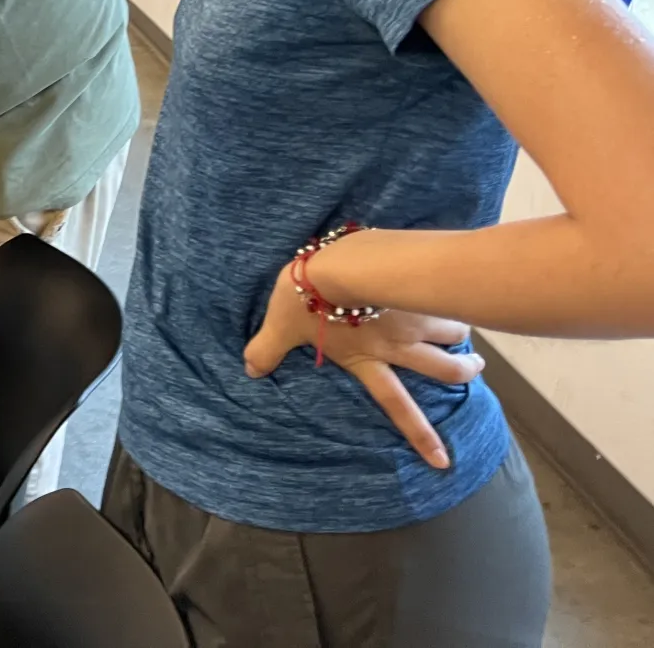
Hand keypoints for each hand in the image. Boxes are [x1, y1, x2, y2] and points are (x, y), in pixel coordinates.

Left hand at [244, 260, 484, 469]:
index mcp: (367, 360)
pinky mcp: (421, 288)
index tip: (443, 461)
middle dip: (463, 372)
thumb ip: (267, 349)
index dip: (420, 436)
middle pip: (441, 369)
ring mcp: (415, 317)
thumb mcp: (280, 326)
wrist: (338, 262)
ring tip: (462, 327)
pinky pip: (447, 296)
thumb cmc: (307, 297)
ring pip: (452, 331)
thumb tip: (250, 370)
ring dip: (460, 331)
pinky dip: (454, 296)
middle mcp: (399, 345)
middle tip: (474, 370)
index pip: (397, 406)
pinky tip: (452, 284)